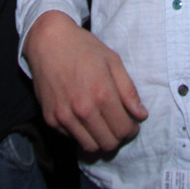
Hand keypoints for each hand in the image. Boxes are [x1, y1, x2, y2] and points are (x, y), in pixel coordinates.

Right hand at [23, 11, 146, 152]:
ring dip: (100, 140)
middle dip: (118, 138)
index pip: (123, 130)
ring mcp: (64, 116)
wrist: (48, 42)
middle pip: (108, 143)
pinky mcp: (50, 119)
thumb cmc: (83, 48)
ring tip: (103, 125)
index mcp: (102, 94)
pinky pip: (72, 138)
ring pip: (90, 146)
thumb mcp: (112, 61)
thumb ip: (128, 91)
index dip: (131, 130)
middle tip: (118, 126)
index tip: (132, 124)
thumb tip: (141, 115)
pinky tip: (84, 118)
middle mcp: (83, 109)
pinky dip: (81, 133)